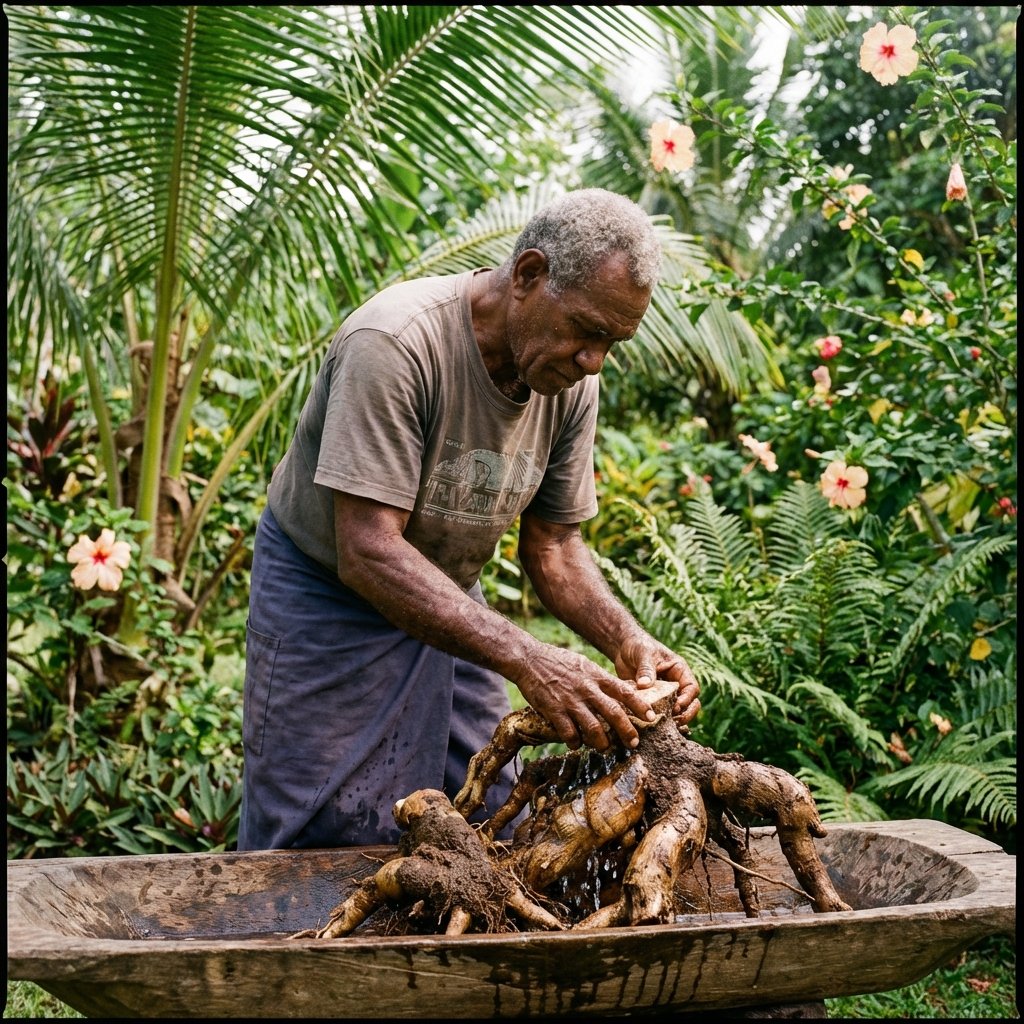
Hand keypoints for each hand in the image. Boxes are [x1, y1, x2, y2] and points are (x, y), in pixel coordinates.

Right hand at [515, 645, 659, 752]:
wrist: (529, 659)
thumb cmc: (559, 661)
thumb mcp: (585, 665)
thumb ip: (601, 679)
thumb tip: (620, 691)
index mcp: (597, 676)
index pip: (625, 692)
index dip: (640, 706)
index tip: (651, 717)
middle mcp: (587, 689)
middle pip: (614, 713)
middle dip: (627, 731)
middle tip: (634, 743)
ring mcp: (571, 700)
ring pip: (594, 728)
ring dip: (602, 742)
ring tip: (604, 747)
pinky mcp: (554, 710)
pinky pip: (569, 733)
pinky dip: (575, 742)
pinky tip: (576, 743)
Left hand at [613, 634, 700, 728]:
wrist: (623, 648)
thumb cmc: (638, 646)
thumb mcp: (644, 654)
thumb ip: (646, 669)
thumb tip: (645, 685)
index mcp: (679, 670)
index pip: (691, 688)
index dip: (687, 699)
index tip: (676, 707)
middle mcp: (675, 683)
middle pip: (690, 703)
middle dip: (686, 714)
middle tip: (674, 723)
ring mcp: (665, 693)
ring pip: (677, 711)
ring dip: (673, 720)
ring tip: (664, 728)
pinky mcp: (653, 700)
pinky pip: (660, 712)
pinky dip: (658, 720)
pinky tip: (651, 728)